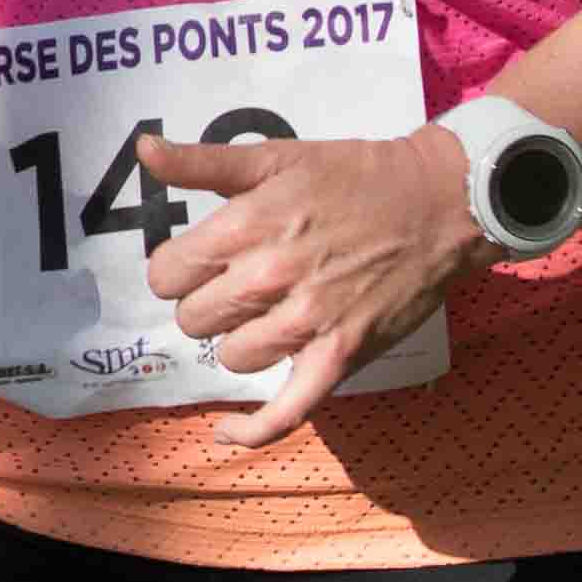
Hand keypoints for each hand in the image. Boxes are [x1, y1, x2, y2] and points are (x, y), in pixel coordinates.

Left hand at [132, 124, 484, 449]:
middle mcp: (271, 276)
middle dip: (205, 302)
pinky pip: (284, 412)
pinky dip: (251, 430)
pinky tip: (225, 431)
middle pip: (193, 318)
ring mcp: (306, 323)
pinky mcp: (339, 357)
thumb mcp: (276, 156)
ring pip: (230, 357)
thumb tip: (144, 149)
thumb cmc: (354, 176)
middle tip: (235, 283)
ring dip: (238, 339)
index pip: (167, 274)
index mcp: (248, 223)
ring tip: (263, 314)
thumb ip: (202, 162)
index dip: (176, 268)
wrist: (437, 204)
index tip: (198, 261)